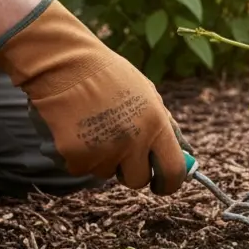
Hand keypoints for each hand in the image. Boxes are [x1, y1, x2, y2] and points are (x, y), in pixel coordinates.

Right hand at [0, 0, 190, 194]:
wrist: (64, 63)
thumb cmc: (108, 75)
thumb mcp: (148, 95)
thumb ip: (165, 126)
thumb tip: (185, 153)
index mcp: (156, 125)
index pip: (174, 171)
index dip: (169, 183)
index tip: (161, 184)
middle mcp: (133, 142)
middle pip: (138, 179)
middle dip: (130, 170)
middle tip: (119, 148)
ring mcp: (103, 151)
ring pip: (106, 172)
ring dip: (101, 157)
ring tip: (92, 125)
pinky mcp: (75, 157)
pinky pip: (81, 168)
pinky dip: (77, 155)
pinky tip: (74, 128)